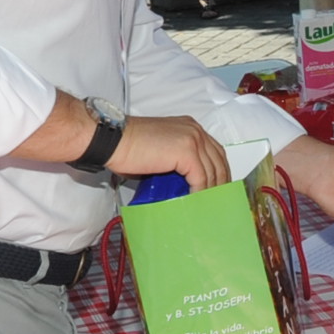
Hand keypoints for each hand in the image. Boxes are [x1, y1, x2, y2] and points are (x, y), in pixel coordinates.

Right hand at [108, 114, 230, 192]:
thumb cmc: (128, 148)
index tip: (217, 188)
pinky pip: (201, 177)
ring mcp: (192, 139)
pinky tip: (195, 202)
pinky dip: (200, 192)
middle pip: (218, 160)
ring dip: (211, 191)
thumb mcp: (161, 153)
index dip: (218, 171)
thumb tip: (183, 185)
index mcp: (190, 128)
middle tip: (217, 201)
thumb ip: (177, 164)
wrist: (113, 140)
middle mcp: (195, 130)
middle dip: (220, 182)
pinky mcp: (187, 151)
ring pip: (212, 171)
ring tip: (207, 206)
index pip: (214, 151)